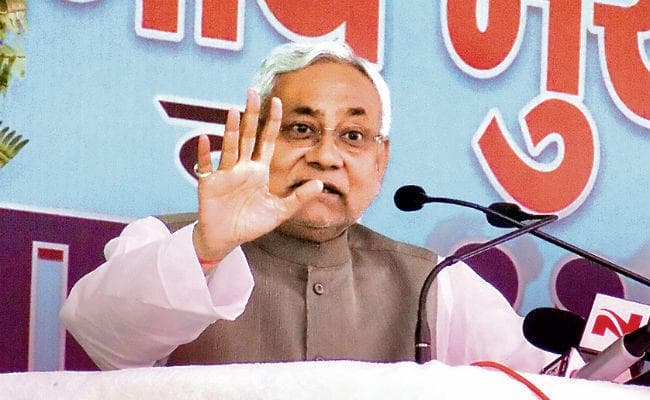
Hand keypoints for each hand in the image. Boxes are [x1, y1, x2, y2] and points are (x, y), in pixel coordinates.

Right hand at [192, 89, 322, 268]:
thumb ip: (298, 198)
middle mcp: (242, 168)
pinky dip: (204, 154)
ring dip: (230, 130)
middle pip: (247, 136)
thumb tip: (320, 184)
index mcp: (259, 171)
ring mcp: (225, 174)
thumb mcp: (279, 211)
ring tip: (233, 111)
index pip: (266, 141)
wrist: (226, 239)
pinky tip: (205, 140)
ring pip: (229, 147)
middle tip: (252, 92)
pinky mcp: (209, 184)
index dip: (272, 122)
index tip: (277, 101)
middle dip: (250, 115)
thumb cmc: (251, 224)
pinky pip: (206, 166)